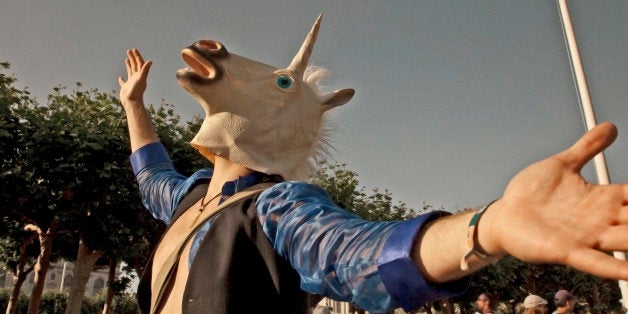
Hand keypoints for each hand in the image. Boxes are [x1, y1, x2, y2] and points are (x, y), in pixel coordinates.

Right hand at [118, 48, 151, 105]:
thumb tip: (150, 61)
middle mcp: (136, 78)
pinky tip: (120, 77)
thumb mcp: (141, 79)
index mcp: (140, 75)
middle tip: (129, 50)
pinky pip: (123, 82)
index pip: (139, 64)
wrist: (132, 102)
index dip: (137, 56)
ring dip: (129, 65)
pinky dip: (122, 79)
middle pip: (135, 66)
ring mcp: (131, 83)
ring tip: (127, 59)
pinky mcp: (126, 88)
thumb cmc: (137, 91)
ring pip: (130, 72)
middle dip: (133, 58)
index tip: (134, 49)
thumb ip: (145, 70)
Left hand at [480, 122, 627, 278]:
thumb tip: (611, 126)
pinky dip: (615, 269)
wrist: (504, 215)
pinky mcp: (566, 250)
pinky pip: (595, 262)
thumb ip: (587, 148)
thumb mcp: (562, 165)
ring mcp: (585, 237)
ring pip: (625, 243)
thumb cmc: (532, 192)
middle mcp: (601, 221)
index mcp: (603, 199)